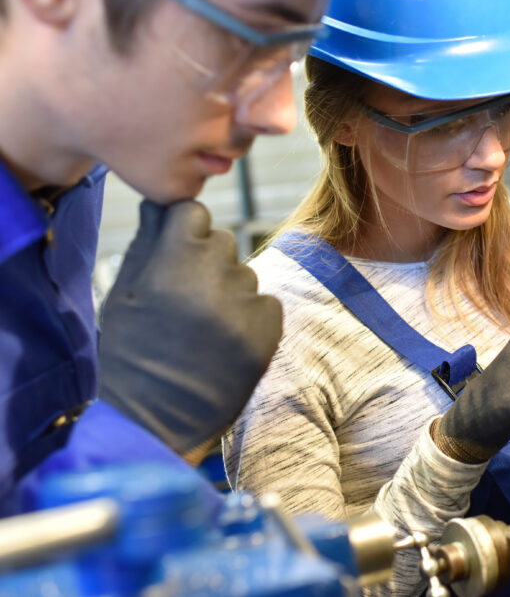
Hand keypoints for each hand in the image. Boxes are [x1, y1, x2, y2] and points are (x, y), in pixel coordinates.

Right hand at [98, 200, 282, 454]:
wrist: (155, 423)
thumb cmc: (131, 355)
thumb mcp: (123, 295)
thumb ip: (148, 243)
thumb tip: (162, 204)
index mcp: (169, 264)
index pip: (193, 212)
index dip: (184, 230)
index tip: (177, 252)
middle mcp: (210, 279)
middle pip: (222, 241)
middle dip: (206, 261)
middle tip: (186, 301)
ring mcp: (243, 306)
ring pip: (244, 274)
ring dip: (229, 291)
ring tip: (203, 329)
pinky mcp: (267, 332)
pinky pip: (267, 303)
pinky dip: (252, 317)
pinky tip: (225, 342)